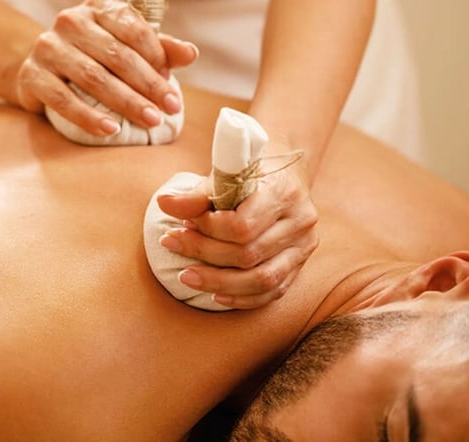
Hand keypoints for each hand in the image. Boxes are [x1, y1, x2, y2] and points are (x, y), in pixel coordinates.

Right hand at [14, 0, 197, 135]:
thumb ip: (159, 49)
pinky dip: (88, 117)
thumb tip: (191, 54)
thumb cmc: (92, 56)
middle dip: (148, 85)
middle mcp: (70, 21)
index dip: (157, 57)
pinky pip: (62, 99)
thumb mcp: (125, 47)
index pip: (134, 28)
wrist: (39, 69)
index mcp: (98, 8)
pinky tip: (110, 130)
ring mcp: (48, 47)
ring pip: (93, 77)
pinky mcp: (31, 74)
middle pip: (117, 55)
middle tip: (171, 109)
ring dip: (125, 102)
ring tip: (150, 121)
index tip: (172, 84)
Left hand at [156, 157, 318, 308]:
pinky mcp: (300, 264)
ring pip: (262, 279)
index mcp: (284, 191)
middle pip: (248, 254)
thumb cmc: (251, 169)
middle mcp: (300, 220)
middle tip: (172, 244)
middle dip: (204, 253)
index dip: (207, 230)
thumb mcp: (226, 172)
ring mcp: (304, 246)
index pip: (241, 226)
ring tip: (186, 276)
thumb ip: (197, 193)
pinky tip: (216, 294)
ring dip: (219, 283)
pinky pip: (272, 291)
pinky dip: (242, 298)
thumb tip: (164, 204)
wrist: (285, 170)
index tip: (183, 223)